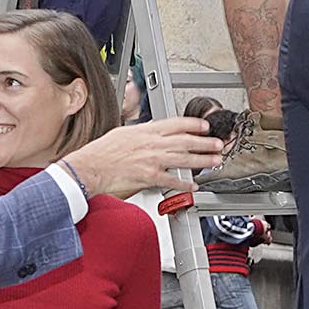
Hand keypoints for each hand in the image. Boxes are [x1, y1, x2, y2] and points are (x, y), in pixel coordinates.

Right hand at [64, 115, 224, 196]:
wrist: (90, 166)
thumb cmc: (101, 152)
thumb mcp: (123, 133)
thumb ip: (140, 132)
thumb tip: (150, 131)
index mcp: (146, 131)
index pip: (176, 124)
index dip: (194, 124)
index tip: (205, 126)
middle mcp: (152, 144)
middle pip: (186, 141)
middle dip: (205, 142)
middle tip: (218, 144)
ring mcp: (152, 160)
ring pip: (184, 158)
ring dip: (203, 160)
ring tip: (215, 161)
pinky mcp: (149, 177)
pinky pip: (172, 180)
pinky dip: (184, 183)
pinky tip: (193, 185)